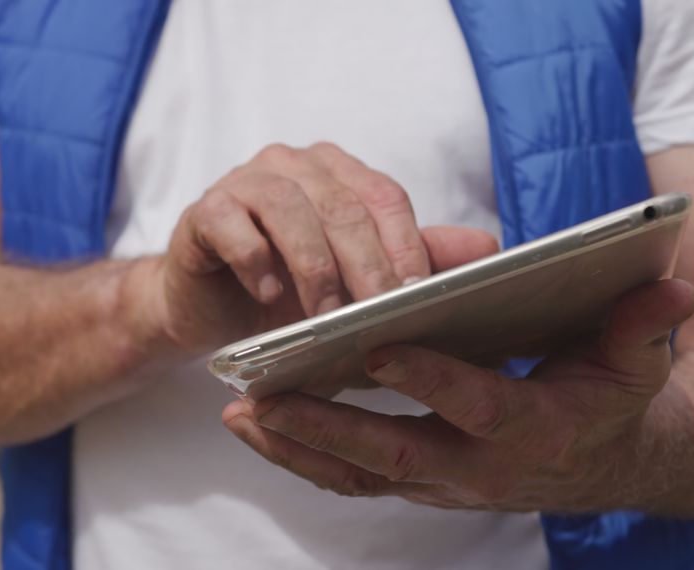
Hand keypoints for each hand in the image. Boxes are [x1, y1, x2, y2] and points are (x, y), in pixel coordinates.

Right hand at [144, 142, 498, 352]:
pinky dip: (255, 261)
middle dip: (366, 266)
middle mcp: (293, 165)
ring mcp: (244, 182)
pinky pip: (231, 225)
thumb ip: (416, 259)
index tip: (419, 296)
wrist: (211, 309)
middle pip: (342, 206)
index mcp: (338, 172)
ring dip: (313, 268)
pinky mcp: (203, 210)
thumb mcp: (358, 282)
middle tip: (381, 316)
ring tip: (326, 318)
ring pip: (289, 210)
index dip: (406, 245)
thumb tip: (490, 248)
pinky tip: (270, 296)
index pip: (385, 197)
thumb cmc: (290, 293)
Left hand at [222, 279, 693, 511]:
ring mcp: (439, 479)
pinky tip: (256, 426)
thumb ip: (641, 326)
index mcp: (530, 426)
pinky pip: (348, 477)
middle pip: (392, 452)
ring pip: (357, 473)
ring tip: (238, 414)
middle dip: (326, 426)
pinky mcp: (414, 480)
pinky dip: (300, 456)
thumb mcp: (633, 360)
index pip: (476, 404)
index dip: (430, 380)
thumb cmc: (608, 398)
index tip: (376, 348)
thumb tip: (672, 287)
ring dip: (295, 446)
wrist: (597, 462)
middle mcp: (477, 466)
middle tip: (263, 396)